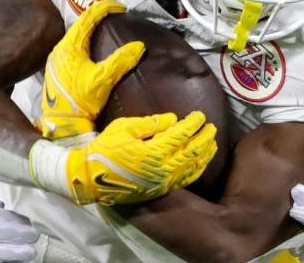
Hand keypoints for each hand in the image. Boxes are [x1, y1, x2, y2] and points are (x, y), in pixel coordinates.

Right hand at [30, 112, 217, 205]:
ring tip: (212, 143)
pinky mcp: (160, 189)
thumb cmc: (105, 149)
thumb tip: (173, 119)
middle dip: (204, 138)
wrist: (91, 178)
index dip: (193, 124)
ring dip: (205, 154)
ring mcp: (163, 181)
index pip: (180, 134)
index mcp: (153, 151)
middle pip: (191, 151)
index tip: (200, 115)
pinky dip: (197, 170)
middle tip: (211, 127)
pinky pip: (185, 180)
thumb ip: (149, 124)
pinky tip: (201, 163)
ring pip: (191, 167)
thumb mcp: (123, 128)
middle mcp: (162, 168)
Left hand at [35, 0, 144, 138]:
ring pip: (75, 38)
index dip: (104, 8)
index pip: (87, 18)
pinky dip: (85, 44)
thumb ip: (121, 61)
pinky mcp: (57, 71)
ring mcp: (56, 61)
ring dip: (90, 31)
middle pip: (80, 26)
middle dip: (97, 17)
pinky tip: (93, 51)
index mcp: (69, 47)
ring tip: (106, 30)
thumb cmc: (80, 102)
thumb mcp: (103, 80)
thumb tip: (139, 46)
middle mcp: (59, 50)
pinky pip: (72, 49)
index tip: (120, 7)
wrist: (63, 125)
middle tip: (114, 15)